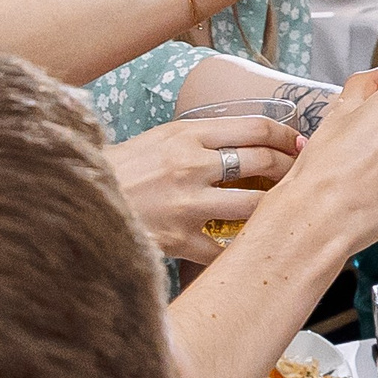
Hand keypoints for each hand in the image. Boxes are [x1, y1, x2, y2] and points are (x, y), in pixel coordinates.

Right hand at [107, 117, 301, 263]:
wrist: (74, 197)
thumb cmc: (118, 170)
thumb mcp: (156, 139)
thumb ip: (197, 139)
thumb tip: (245, 141)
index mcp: (186, 134)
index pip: (255, 127)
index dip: (286, 136)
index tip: (298, 144)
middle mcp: (190, 165)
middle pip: (262, 162)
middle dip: (290, 169)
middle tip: (302, 176)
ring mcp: (187, 204)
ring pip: (255, 205)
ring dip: (276, 208)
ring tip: (286, 210)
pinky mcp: (179, 239)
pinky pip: (224, 248)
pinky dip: (239, 250)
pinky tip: (251, 248)